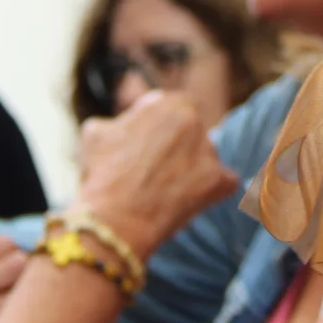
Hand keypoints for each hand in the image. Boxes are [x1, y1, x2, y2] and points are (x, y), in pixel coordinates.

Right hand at [77, 91, 236, 258]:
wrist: (114, 220)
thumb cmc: (101, 175)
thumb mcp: (96, 133)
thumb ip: (118, 120)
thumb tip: (124, 123)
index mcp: (167, 103)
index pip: (170, 108)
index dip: (157, 128)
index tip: (147, 146)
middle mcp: (193, 120)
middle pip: (190, 133)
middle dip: (177, 147)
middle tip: (157, 169)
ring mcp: (209, 151)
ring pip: (207, 156)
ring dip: (193, 169)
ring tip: (167, 191)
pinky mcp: (219, 181)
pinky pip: (226, 183)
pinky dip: (213, 191)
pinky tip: (193, 201)